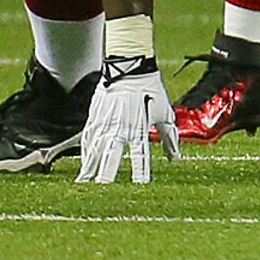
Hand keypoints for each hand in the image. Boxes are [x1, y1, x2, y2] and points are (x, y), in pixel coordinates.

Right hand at [75, 55, 177, 183]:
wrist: (129, 68)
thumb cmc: (151, 91)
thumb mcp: (165, 112)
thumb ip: (169, 137)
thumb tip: (175, 157)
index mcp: (139, 127)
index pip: (140, 155)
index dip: (140, 171)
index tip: (140, 186)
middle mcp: (119, 127)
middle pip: (111, 155)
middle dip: (106, 174)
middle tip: (102, 191)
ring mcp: (104, 123)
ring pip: (95, 149)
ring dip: (90, 167)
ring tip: (85, 184)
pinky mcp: (94, 118)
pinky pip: (87, 140)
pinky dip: (85, 154)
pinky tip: (83, 166)